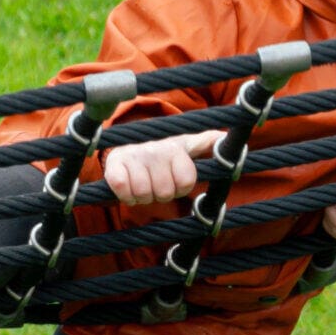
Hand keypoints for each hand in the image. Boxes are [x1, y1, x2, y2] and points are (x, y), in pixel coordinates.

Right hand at [103, 130, 220, 205]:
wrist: (126, 142)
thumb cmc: (162, 151)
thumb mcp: (186, 144)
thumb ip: (205, 143)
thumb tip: (222, 137)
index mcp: (175, 148)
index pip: (185, 182)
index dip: (180, 188)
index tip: (174, 181)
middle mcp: (155, 150)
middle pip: (165, 193)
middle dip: (160, 194)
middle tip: (156, 184)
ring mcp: (133, 157)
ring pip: (144, 195)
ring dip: (143, 197)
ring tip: (143, 186)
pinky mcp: (113, 165)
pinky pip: (123, 190)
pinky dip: (126, 196)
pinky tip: (128, 188)